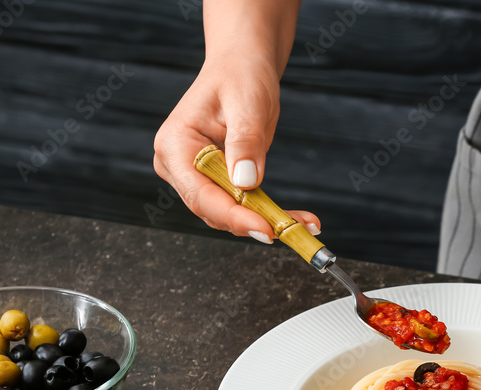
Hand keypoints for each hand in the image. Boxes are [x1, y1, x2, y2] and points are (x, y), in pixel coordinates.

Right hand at [152, 56, 319, 241]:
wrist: (242, 67)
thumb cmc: (240, 76)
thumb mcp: (246, 104)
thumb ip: (244, 142)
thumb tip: (244, 182)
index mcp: (174, 146)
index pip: (201, 194)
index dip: (234, 216)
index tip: (266, 228)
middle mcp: (179, 166)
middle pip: (214, 210)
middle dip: (254, 222)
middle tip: (295, 231)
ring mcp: (197, 177)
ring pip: (230, 214)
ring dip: (267, 221)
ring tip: (305, 224)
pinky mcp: (218, 183)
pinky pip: (242, 206)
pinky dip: (269, 213)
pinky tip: (298, 219)